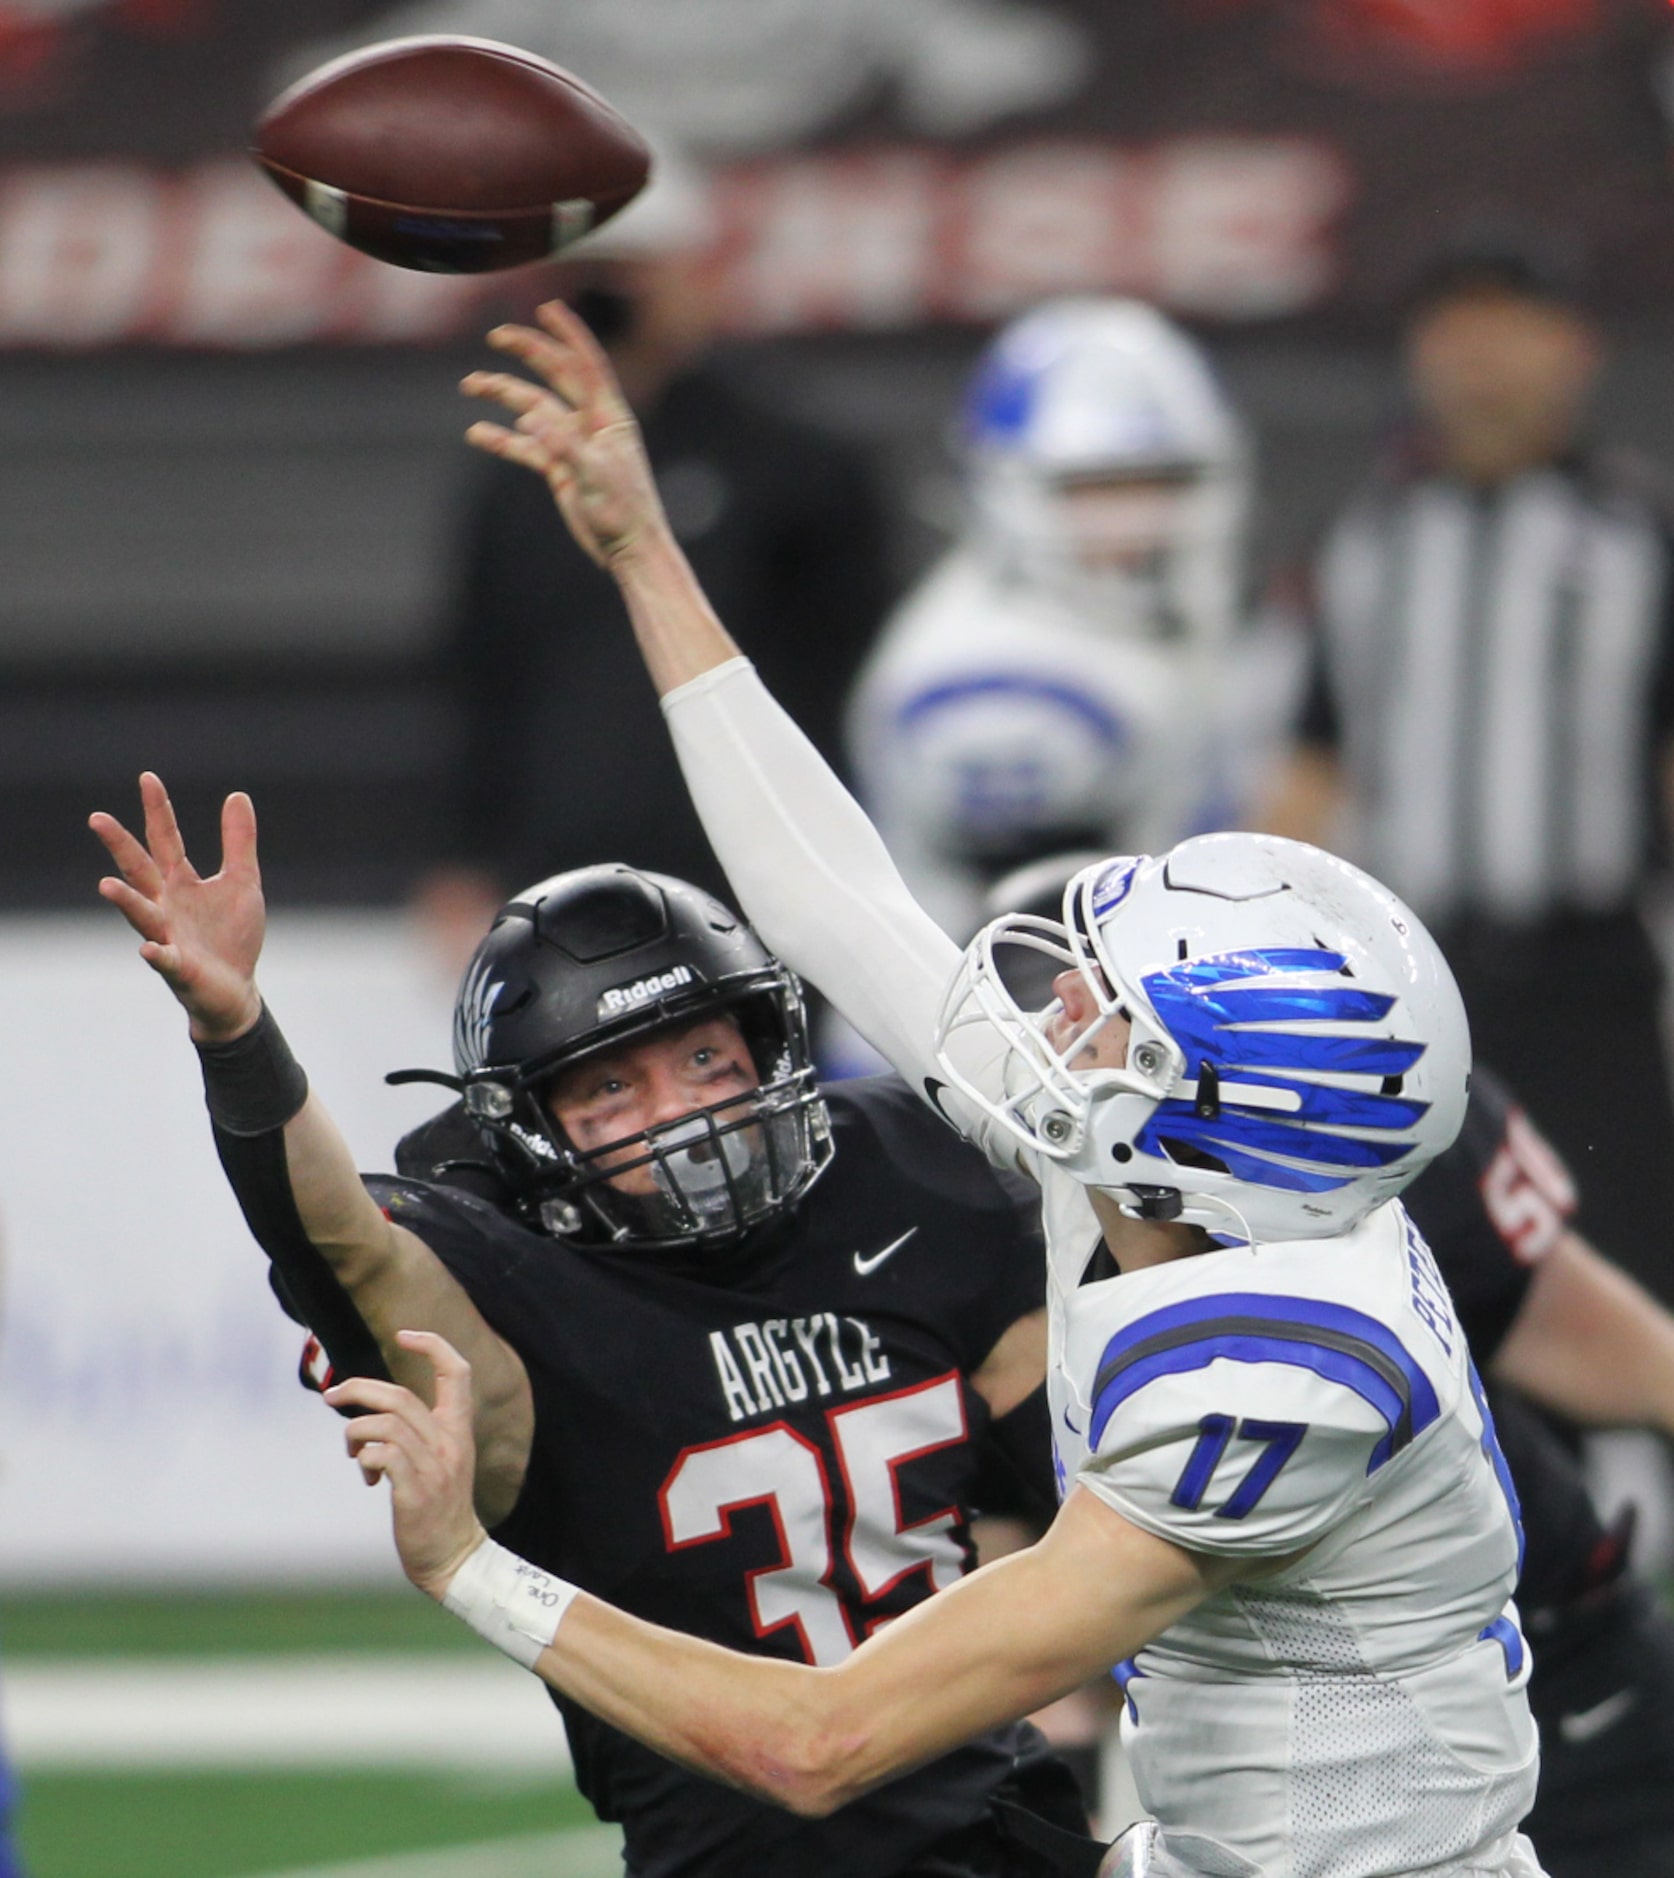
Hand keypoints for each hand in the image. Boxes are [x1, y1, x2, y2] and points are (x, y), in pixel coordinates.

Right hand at [90, 772, 264, 1042]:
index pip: (165, 840)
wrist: (235, 989)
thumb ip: (239, 842)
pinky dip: (157, 955)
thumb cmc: (232, 935)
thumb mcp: (243, 881)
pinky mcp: (180, 968)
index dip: (158, 810)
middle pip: (140, 871)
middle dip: (120, 846)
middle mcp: (166, 906)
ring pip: (142, 916)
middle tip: (97, 818)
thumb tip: (237, 795)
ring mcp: (168, 937)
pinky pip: (164, 961)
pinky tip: (149, 949)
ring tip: (106, 884)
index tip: (147, 777)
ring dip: (125, 901)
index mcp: (180, 883)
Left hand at [326, 1331, 487, 1600]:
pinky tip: (366, 1476)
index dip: (433, 1345)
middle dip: (358, 1388)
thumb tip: (373, 1413)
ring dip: (355, 1432)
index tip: (404, 1335)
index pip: (457, 1372)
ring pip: (385, 1424)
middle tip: (331, 1396)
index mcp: (459, 1430)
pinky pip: (382, 1455)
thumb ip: (419, 1434)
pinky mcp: (415, 1492)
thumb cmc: (439, 1508)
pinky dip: (364, 1457)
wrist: (454, 1556)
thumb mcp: (441, 1461)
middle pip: (401, 1395)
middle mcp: (449, 1443)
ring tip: (353, 1453)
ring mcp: (434, 1467)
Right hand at [461, 299, 669, 569]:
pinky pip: (526, 447)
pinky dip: (502, 439)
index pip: (587, 364)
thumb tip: (528, 415)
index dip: (569, 334)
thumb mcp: (597, 475)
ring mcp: (574, 445)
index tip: (547, 307)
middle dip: (528, 353)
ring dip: (503, 394)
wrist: (629, 551)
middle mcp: (591, 423)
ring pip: (533, 408)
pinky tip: (477, 433)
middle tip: (496, 335)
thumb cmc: (625, 513)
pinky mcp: (561, 469)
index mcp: (609, 416)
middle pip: (555, 376)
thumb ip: (564, 444)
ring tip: (470, 385)